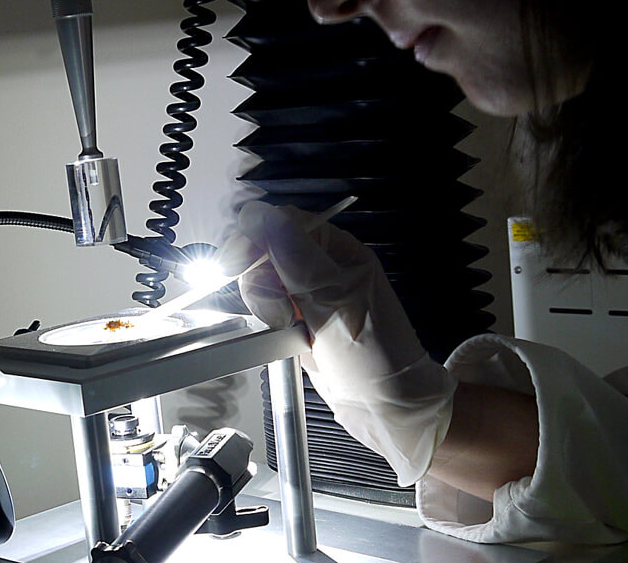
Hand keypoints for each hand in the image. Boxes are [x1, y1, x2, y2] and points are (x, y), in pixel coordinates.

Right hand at [218, 200, 456, 485]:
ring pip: (260, 279)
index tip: (237, 265)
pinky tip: (284, 337)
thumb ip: (297, 261)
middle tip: (279, 313)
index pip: (281, 222)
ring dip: (263, 304)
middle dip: (258, 279)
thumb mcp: (337, 306)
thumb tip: (262, 216)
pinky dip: (266, 322)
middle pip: (263, 249)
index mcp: (338, 250)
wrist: (389, 411)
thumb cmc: (378, 358)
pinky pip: (265, 307)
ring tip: (289, 329)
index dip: (254, 237)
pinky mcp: (297, 320)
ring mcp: (308, 294)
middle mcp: (321, 267)